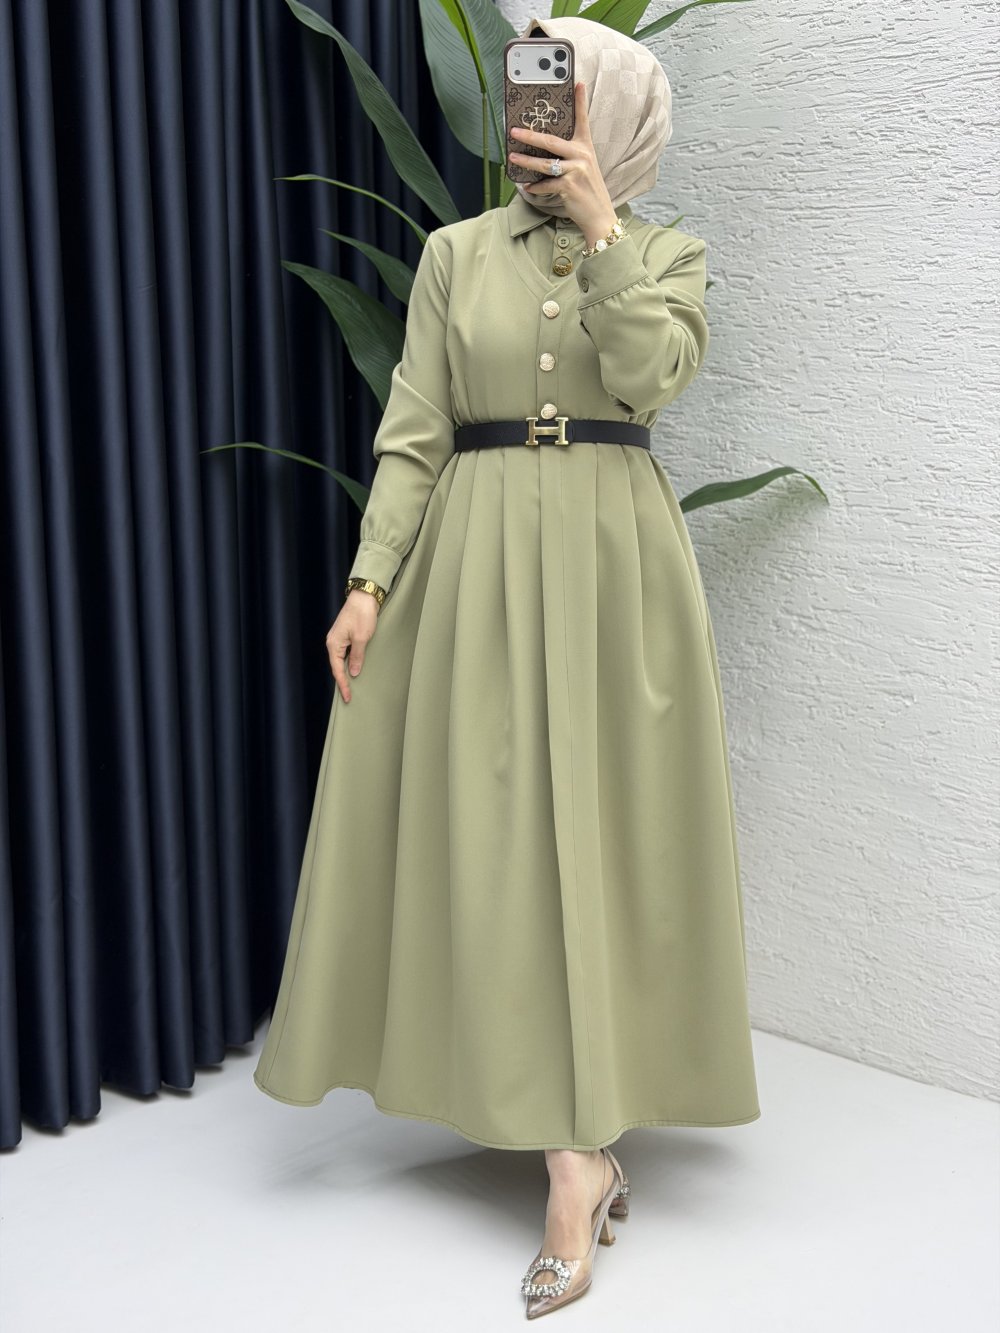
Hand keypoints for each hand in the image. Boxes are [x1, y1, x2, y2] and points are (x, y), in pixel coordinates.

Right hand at [326, 590, 378, 702]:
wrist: (364, 596)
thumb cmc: (362, 615)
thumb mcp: (362, 638)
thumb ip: (357, 657)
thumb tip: (352, 673)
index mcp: (334, 644)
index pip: (337, 670)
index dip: (343, 685)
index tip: (348, 697)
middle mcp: (333, 642)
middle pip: (337, 666)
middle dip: (343, 681)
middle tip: (349, 697)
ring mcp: (339, 638)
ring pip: (341, 660)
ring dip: (347, 672)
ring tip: (352, 686)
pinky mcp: (345, 635)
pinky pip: (346, 653)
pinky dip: (350, 663)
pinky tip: (355, 669)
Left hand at [508, 80, 617, 247]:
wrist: (599, 215)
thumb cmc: (588, 191)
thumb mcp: (584, 168)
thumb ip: (570, 156)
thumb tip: (544, 150)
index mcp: (585, 147)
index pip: (583, 120)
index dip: (580, 101)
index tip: (578, 82)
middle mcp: (581, 156)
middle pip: (551, 141)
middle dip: (530, 135)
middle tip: (514, 131)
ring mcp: (575, 171)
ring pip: (544, 163)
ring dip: (526, 161)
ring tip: (513, 158)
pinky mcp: (568, 186)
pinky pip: (545, 184)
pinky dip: (535, 188)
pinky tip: (528, 187)